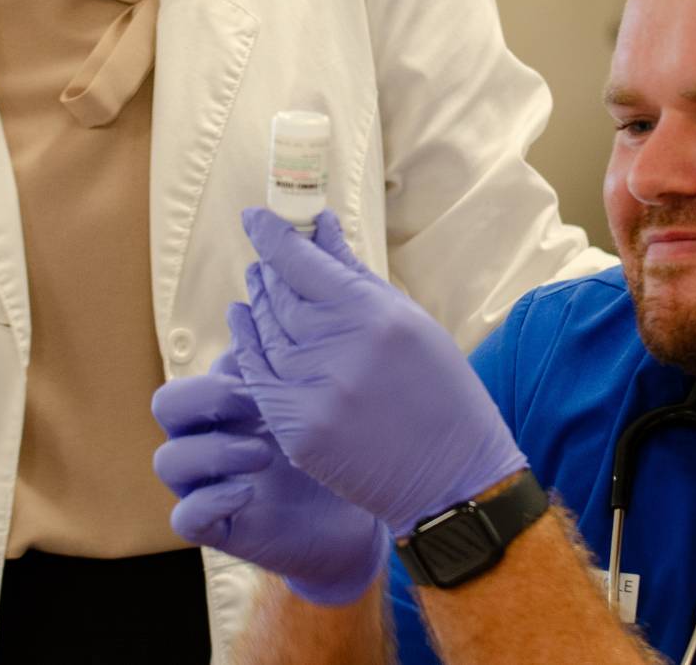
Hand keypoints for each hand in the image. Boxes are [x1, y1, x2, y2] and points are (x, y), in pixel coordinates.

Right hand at [153, 349, 388, 603]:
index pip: (196, 371)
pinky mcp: (218, 528)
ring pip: (167, 460)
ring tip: (262, 452)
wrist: (357, 515)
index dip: (224, 370)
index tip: (271, 369)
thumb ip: (282, 365)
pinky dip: (209, 502)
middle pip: (166, 405)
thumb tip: (255, 315)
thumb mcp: (311, 401)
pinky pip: (185, 518)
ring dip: (212, 450)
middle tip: (256, 400)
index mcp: (224, 408)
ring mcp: (208, 485)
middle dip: (207, 396)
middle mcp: (207, 441)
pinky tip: (247, 493)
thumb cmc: (333, 447)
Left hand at [229, 208, 525, 535]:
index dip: (272, 236)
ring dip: (257, 303)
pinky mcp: (297, 432)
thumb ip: (357, 275)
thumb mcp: (411, 321)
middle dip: (268, 270)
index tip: (255, 217)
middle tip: (264, 254)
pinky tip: (243, 324)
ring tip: (258, 284)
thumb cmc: (442, 391)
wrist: (452, 477)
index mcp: (374, 318)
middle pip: (280, 296)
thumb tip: (320, 227)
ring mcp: (312, 396)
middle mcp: (338, 353)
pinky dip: (246, 345)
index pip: (303, 263)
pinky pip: (258, 377)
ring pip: (265, 333)